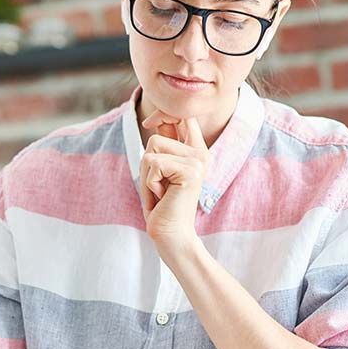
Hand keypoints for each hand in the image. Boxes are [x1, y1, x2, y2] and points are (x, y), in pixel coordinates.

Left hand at [139, 109, 209, 253]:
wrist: (171, 235)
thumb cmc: (162, 204)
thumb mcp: (160, 169)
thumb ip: (163, 144)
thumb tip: (154, 117)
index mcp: (196, 151)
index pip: (183, 115)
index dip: (163, 113)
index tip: (149, 122)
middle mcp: (201, 153)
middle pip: (157, 134)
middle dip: (146, 161)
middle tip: (157, 184)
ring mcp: (197, 161)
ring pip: (152, 148)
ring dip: (146, 174)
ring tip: (159, 191)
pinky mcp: (190, 171)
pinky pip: (153, 163)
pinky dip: (148, 183)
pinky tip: (161, 197)